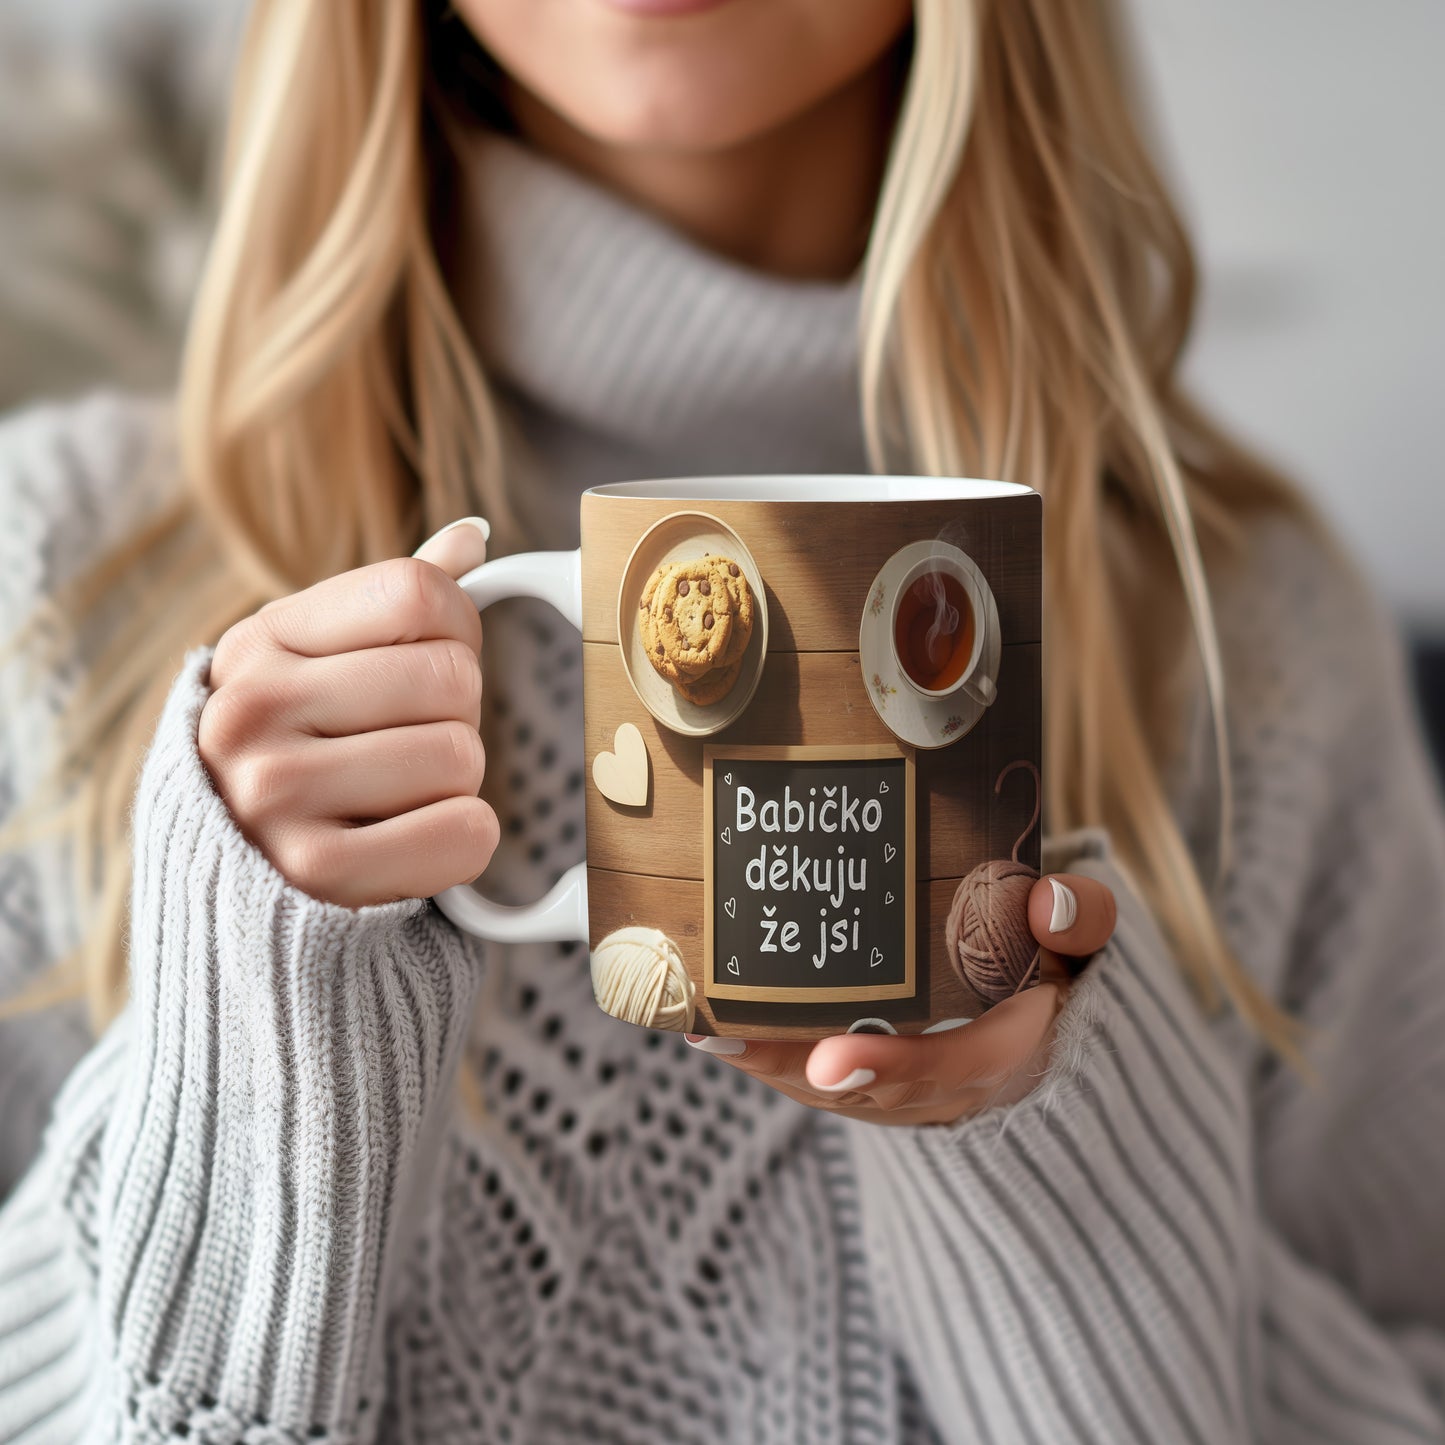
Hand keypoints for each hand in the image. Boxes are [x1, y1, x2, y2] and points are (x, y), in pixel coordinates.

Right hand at [198, 520, 498, 907]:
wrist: (235, 882)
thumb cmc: (301, 751)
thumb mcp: (319, 662)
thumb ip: (394, 600)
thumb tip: (473, 534)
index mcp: (262, 641)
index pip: (419, 592)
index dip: (456, 629)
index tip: (426, 664)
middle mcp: (253, 710)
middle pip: (453, 676)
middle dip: (455, 715)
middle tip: (403, 744)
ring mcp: (275, 794)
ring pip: (462, 756)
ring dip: (454, 783)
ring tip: (394, 796)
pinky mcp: (316, 872)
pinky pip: (466, 834)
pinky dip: (461, 842)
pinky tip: (404, 841)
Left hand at [685, 873, 1115, 1125]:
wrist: (1043, 1030)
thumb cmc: (1051, 966)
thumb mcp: (1080, 943)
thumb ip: (1080, 919)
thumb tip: (1052, 898)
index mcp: (1007, 1047)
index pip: (953, 1064)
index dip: (893, 1066)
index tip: (831, 1059)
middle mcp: (945, 1084)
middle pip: (858, 1085)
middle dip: (787, 1064)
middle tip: (718, 1031)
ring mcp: (903, 1093)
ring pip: (823, 1087)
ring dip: (757, 1062)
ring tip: (694, 1021)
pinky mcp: (870, 1087)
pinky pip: (810, 1080)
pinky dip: (760, 1059)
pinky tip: (706, 1025)